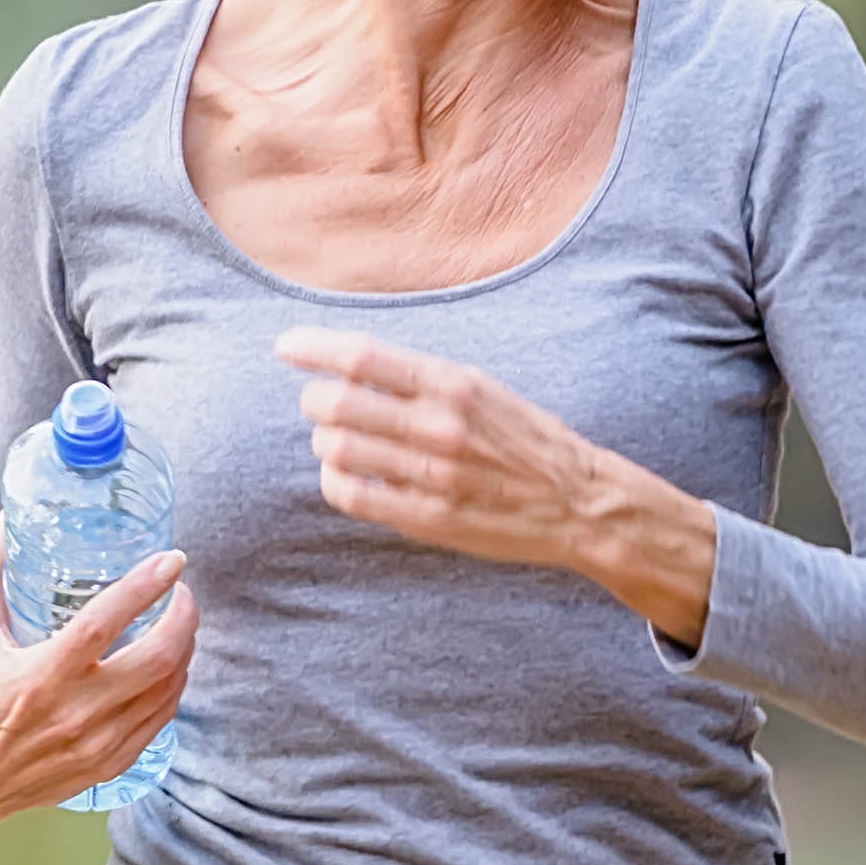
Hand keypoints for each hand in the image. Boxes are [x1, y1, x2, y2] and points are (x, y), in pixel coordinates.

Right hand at [0, 530, 198, 826]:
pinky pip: (160, 721)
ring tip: (178, 623)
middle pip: (157, 660)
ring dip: (183, 650)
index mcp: (40, 676)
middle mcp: (75, 713)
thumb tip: (4, 523)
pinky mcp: (108, 766)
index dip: (145, 586)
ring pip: (167, 691)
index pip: (104, 622)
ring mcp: (97, 745)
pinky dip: (172, 687)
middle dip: (183, 617)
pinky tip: (168, 667)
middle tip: (180, 592)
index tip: (171, 560)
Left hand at [274, 327, 716, 646]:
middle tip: (316, 403)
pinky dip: (334, 481)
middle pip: (338, 403)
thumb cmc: (525, 440)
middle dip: (313, 400)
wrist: (579, 502)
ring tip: (336, 441)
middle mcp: (440, 426)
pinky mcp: (428, 517)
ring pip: (337, 450)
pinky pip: (352, 495)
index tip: (286, 347)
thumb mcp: (483, 389)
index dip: (314, 348)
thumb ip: (422, 377)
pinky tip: (343, 475)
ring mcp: (432, 474)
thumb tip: (351, 363)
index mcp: (455, 384)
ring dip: (324, 441)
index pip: (364, 357)